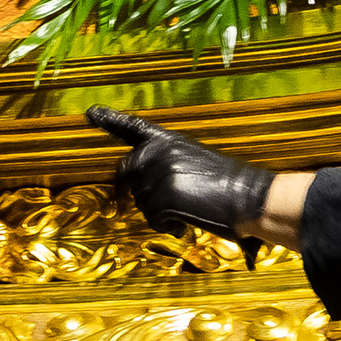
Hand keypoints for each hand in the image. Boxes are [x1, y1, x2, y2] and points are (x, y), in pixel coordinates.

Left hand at [88, 107, 273, 244]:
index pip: (133, 126)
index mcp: (167, 139)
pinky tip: (188, 222)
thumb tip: (141, 184)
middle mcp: (157, 152)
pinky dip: (169, 227)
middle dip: (137, 191)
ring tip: (191, 209)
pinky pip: (153, 221)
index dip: (110, 119)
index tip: (90, 112)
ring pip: (141, 203)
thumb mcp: (195, 160)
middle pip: (125, 174)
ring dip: (162, 213)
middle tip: (164, 206)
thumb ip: (167, 164)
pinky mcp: (161, 197)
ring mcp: (157, 173)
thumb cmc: (228, 184)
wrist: (249, 196)